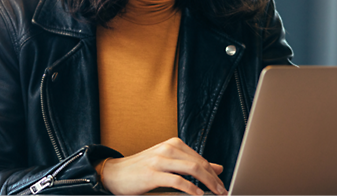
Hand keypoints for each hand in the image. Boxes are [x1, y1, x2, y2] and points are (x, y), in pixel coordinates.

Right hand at [100, 137, 226, 195]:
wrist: (113, 173)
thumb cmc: (142, 169)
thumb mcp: (170, 163)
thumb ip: (192, 164)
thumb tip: (218, 168)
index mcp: (174, 144)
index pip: (201, 159)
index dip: (214, 174)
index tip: (222, 185)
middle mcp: (168, 149)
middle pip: (200, 164)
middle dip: (214, 180)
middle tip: (223, 192)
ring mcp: (160, 160)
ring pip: (192, 169)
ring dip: (208, 183)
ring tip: (215, 193)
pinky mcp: (152, 174)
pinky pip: (177, 181)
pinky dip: (191, 189)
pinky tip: (198, 194)